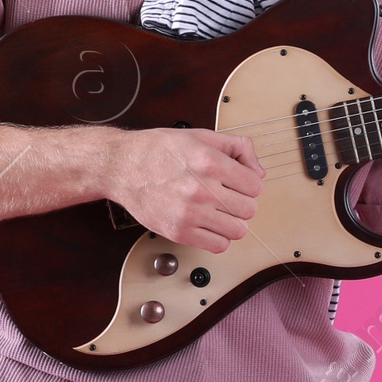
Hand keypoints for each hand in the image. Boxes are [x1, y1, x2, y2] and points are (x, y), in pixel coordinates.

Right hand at [100, 126, 263, 252]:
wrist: (122, 166)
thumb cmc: (159, 150)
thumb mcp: (201, 135)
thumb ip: (237, 148)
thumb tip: (259, 172)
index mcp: (209, 162)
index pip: (255, 184)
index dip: (250, 183)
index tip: (239, 182)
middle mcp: (201, 189)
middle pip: (250, 209)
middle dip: (242, 201)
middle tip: (227, 196)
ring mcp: (190, 213)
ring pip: (238, 230)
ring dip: (232, 221)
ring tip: (219, 211)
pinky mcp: (179, 232)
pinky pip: (219, 245)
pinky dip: (218, 237)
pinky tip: (209, 224)